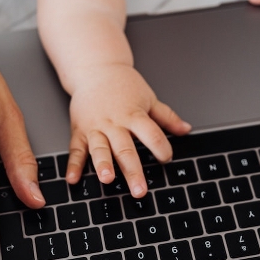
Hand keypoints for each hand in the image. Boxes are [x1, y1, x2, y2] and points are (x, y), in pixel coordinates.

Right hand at [64, 64, 190, 197]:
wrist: (95, 69)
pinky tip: (72, 178)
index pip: (151, 134)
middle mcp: (114, 122)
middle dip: (132, 171)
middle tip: (139, 190)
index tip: (167, 158)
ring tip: (107, 179)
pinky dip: (74, 164)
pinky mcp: (79, 130)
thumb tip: (186, 129)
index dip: (161, 147)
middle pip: (125, 148)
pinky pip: (76, 149)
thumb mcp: (148, 98)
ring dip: (103, 165)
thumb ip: (166, 117)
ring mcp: (95, 127)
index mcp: (133, 114)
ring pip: (100, 149)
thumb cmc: (123, 84)